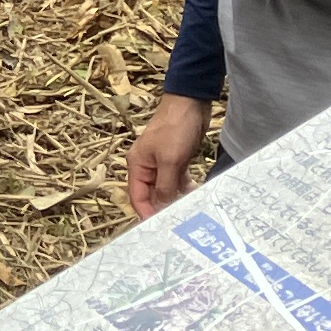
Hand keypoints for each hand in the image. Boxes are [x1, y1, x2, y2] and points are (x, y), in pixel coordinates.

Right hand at [127, 96, 212, 218]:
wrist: (191, 103)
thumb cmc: (175, 127)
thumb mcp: (169, 160)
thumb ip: (164, 186)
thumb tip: (162, 206)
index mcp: (137, 164)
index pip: (136, 196)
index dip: (146, 212)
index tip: (158, 227)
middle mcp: (146, 165)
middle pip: (150, 194)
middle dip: (162, 207)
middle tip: (177, 221)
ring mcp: (161, 162)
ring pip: (165, 188)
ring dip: (175, 198)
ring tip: (188, 210)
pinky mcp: (176, 159)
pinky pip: (177, 179)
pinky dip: (184, 187)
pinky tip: (194, 193)